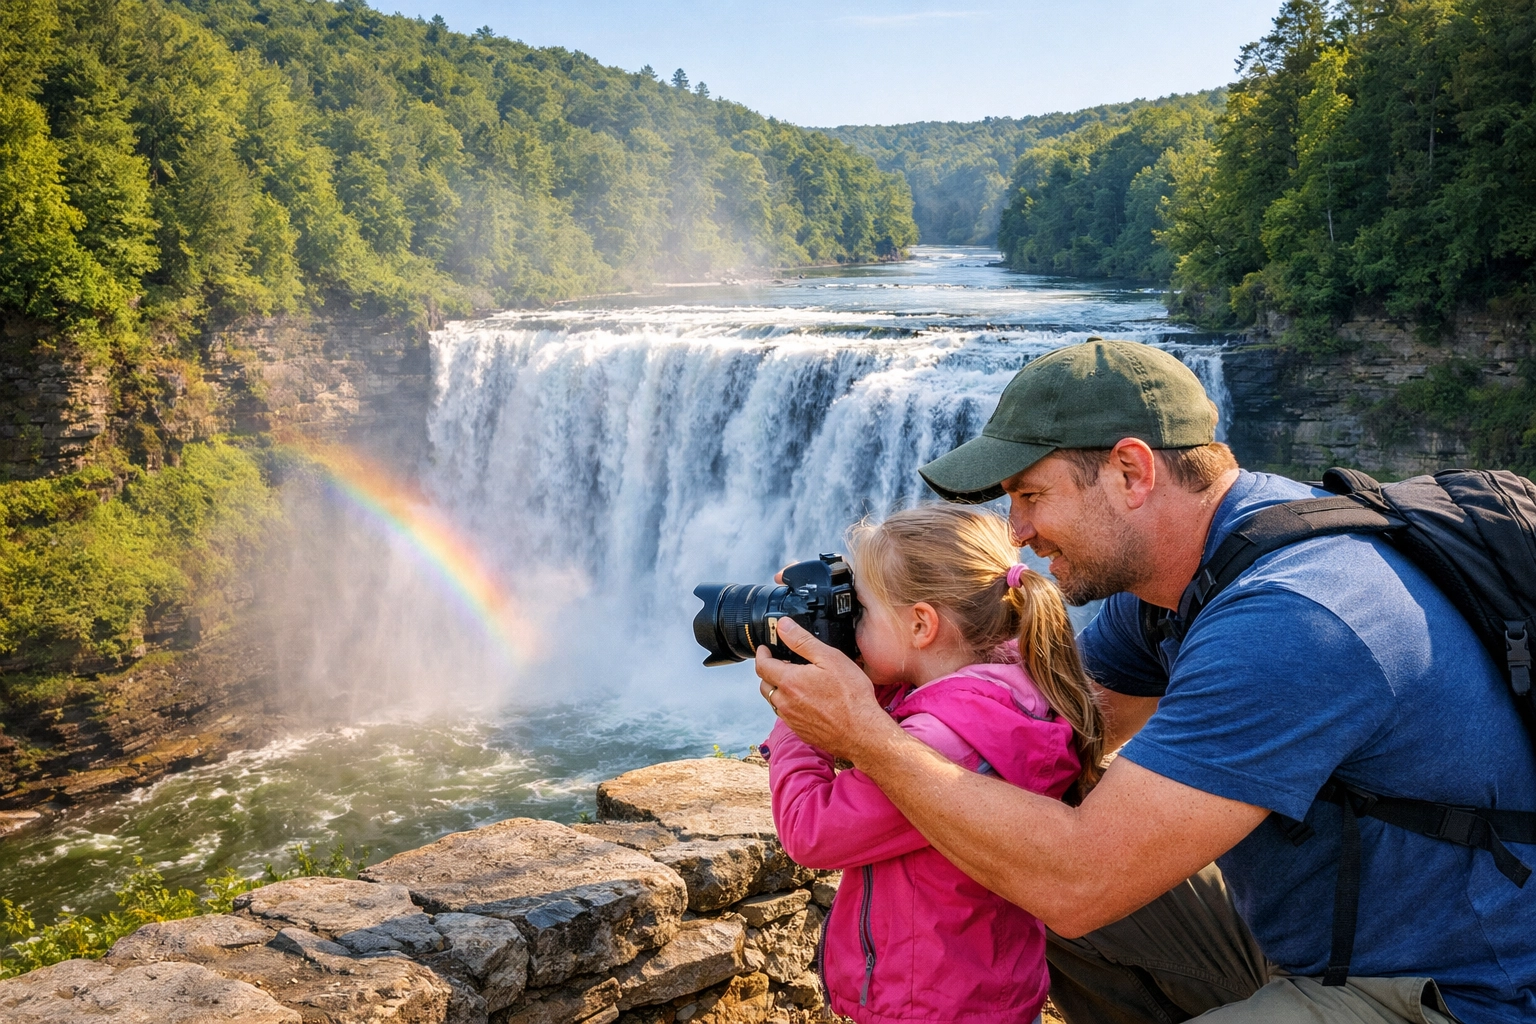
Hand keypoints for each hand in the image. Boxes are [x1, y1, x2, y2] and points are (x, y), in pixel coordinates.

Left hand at [755, 617, 897, 759]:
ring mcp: (791, 720)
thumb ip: (802, 641)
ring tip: (796, 682)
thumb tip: (783, 626)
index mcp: (789, 682)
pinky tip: (806, 701)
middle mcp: (785, 702)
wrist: (862, 732)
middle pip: (765, 684)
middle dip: (769, 672)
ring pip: (775, 701)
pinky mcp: (800, 731)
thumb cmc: (851, 696)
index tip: (764, 649)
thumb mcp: (829, 658)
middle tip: (782, 664)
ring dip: (779, 690)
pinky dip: (789, 705)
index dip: (762, 654)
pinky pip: (786, 716)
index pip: (762, 666)